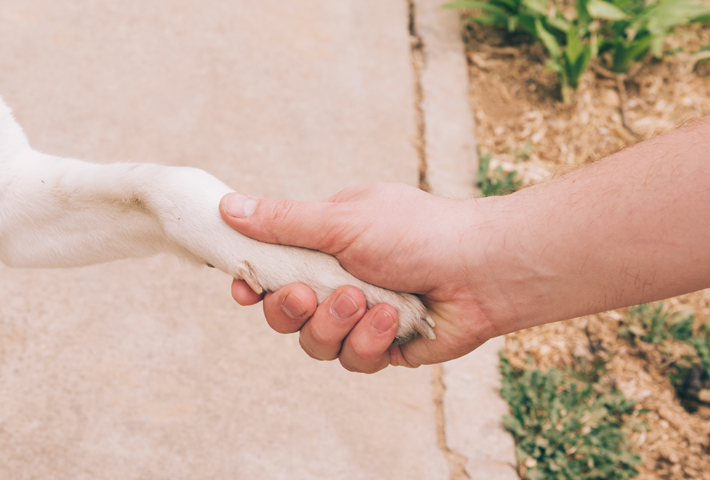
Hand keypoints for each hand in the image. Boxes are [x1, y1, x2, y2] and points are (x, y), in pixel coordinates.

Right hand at [220, 183, 502, 372]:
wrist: (482, 269)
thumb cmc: (418, 232)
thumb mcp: (342, 220)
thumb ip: (283, 222)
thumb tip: (227, 206)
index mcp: (326, 244)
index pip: (273, 269)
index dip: (254, 283)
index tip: (244, 288)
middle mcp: (340, 281)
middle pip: (285, 314)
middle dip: (292, 309)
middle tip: (308, 295)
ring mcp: (362, 317)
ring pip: (316, 344)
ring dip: (336, 324)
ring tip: (365, 301)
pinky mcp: (386, 348)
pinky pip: (354, 360)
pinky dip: (370, 341)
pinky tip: (393, 319)